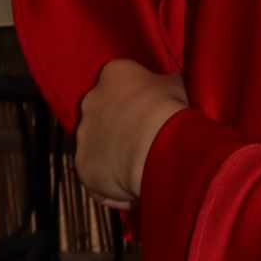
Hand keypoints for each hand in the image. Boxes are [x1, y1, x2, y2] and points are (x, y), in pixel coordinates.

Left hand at [75, 58, 188, 209]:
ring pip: (99, 145)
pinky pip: (98, 176)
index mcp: (114, 74)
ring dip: (114, 154)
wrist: (155, 145)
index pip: (121, 82)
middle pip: (105, 113)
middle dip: (121, 125)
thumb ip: (166, 86)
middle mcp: (91, 100)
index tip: (152, 111)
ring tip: (142, 166)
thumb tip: (169, 90)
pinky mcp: (82, 166)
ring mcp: (84, 135)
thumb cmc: (170, 109)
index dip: (138, 98)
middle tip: (146, 140)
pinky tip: (134, 186)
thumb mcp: (178, 85)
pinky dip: (112, 182)